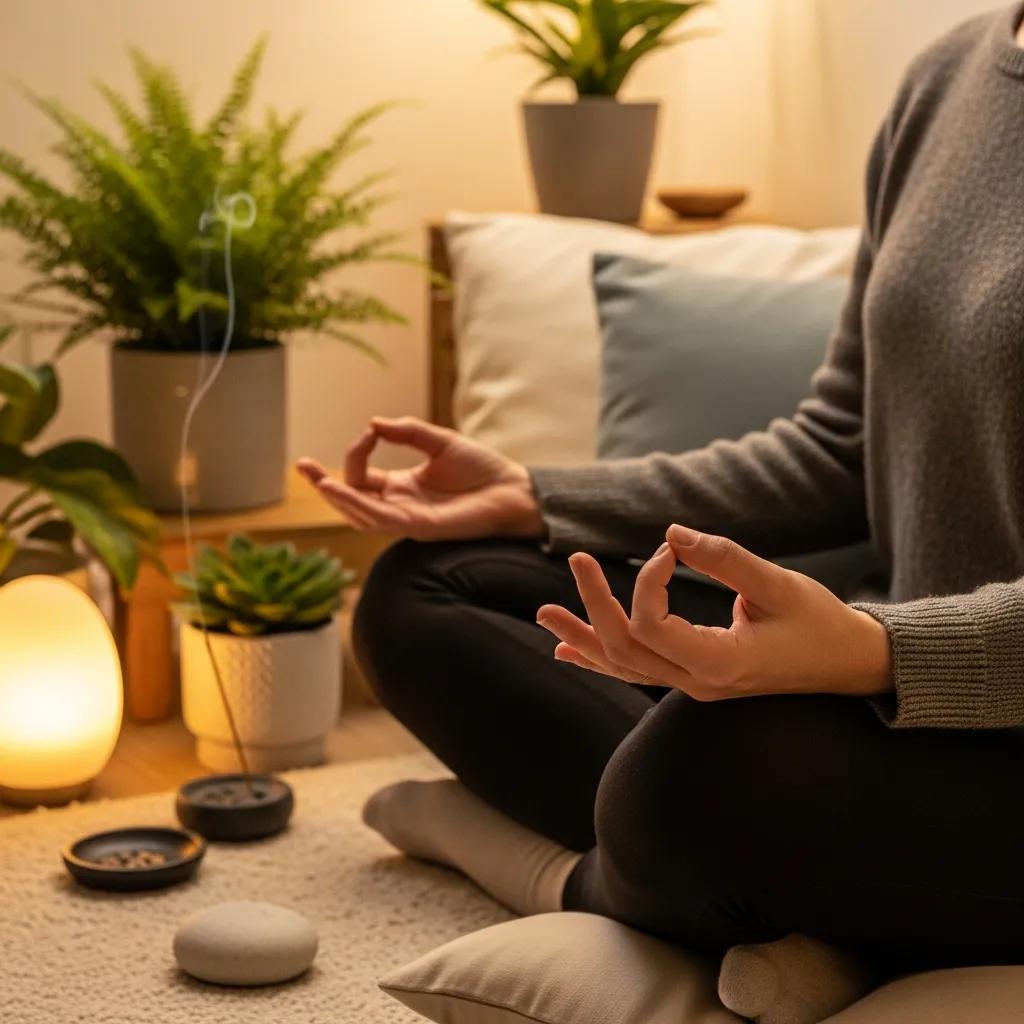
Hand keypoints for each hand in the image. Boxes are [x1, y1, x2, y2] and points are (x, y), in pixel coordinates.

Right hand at [297, 416, 543, 541]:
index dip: (357, 452)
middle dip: (325, 484)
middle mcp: (400, 506)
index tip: (368, 431)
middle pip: (352, 500)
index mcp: (402, 488)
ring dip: (337, 497)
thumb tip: (373, 423)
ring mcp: (408, 519)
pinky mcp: (420, 528)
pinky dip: (359, 505)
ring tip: (317, 479)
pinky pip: (381, 519)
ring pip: (360, 514)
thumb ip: (408, 432)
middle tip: (302, 465)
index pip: (362, 476)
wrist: (514, 491)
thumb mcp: (440, 441)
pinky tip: (342, 490)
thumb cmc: (482, 470)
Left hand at [536, 524, 892, 700]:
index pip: (653, 626)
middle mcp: (698, 684)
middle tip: (576, 558)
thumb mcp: (778, 585)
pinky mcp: (695, 680)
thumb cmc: (820, 623)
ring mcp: (694, 688)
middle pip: (625, 648)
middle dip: (594, 603)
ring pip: (622, 666)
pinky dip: (600, 659)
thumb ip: (724, 558)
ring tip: (544, 614)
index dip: (648, 581)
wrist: (850, 665)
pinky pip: (636, 674)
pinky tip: (568, 649)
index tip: (669, 550)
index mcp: (719, 663)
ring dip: (583, 636)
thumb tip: (672, 532)